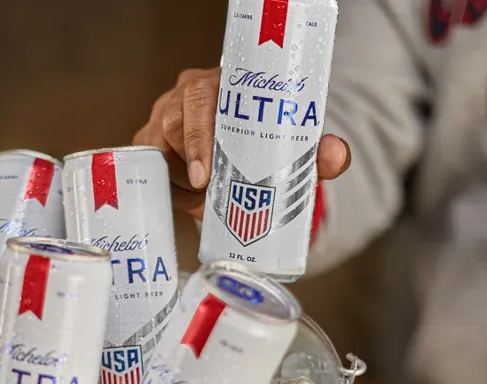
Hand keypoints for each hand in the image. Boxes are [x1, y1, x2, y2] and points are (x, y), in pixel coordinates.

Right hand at [132, 67, 351, 219]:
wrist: (246, 158)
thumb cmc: (267, 147)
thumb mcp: (293, 151)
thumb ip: (318, 154)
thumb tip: (336, 156)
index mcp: (222, 84)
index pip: (201, 94)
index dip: (199, 133)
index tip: (206, 172)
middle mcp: (187, 95)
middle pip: (174, 119)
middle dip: (188, 157)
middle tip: (203, 187)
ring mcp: (164, 117)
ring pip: (160, 146)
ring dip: (182, 176)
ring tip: (206, 192)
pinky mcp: (150, 142)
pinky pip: (151, 165)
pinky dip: (172, 186)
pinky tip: (190, 196)